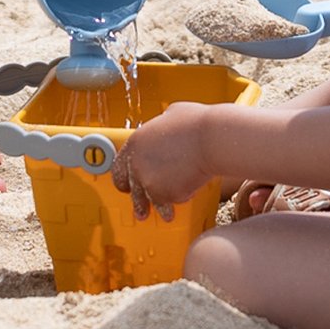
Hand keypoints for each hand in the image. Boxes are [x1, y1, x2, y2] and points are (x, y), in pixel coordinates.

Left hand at [110, 102, 211, 220]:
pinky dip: (180, 199)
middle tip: (141, 205)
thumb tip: (166, 124)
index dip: (124, 177)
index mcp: (135, 142)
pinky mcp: (164, 194)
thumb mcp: (172, 114)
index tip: (128, 183)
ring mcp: (149, 181)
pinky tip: (188, 194)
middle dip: (136, 199)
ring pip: (149, 200)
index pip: (119, 166)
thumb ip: (161, 125)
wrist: (211, 140)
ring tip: (166, 214)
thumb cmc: (197, 124)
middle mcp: (136, 164)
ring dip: (158, 208)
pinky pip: (171, 200)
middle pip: (130, 188)